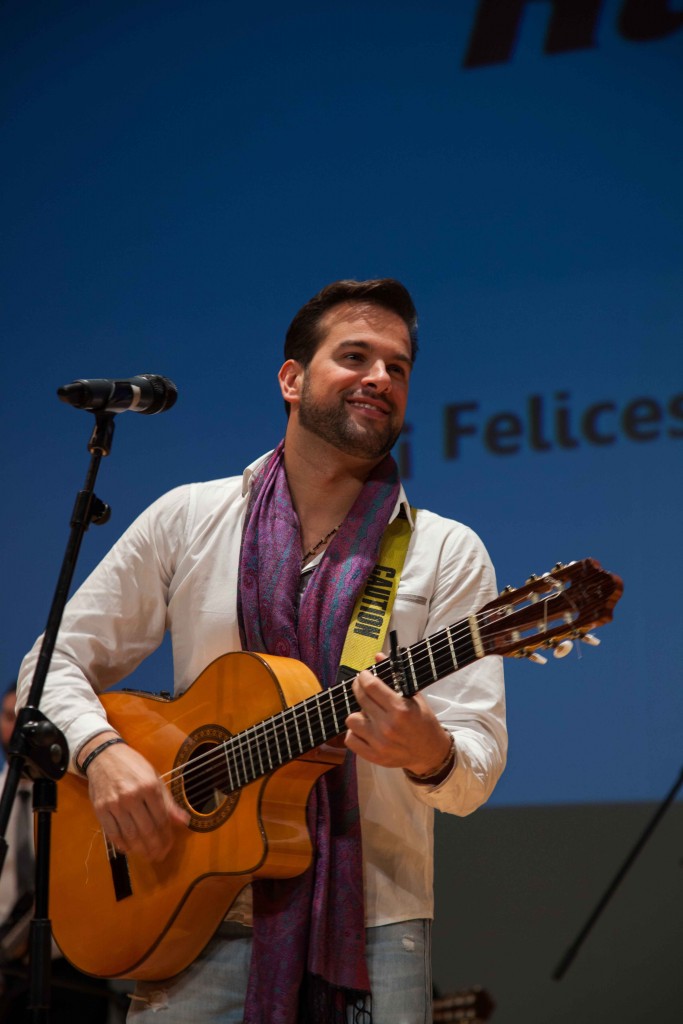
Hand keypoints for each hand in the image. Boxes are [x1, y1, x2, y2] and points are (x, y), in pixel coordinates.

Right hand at [80, 732, 188, 860]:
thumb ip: (168, 802)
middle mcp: (132, 796)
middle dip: (156, 846)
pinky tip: (129, 849)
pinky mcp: (101, 810)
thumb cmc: (133, 766)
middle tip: (160, 856)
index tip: (170, 845)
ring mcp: (115, 804)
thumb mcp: (154, 778)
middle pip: (147, 830)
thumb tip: (184, 821)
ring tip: (148, 855)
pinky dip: (122, 845)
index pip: (162, 818)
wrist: (104, 756)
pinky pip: (113, 833)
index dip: (167, 835)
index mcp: (149, 787)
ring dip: (141, 849)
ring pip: (131, 835)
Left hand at [344, 667, 452, 775]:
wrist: (430, 753)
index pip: (371, 686)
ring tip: (367, 714)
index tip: (364, 675)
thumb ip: (396, 676)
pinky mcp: (374, 756)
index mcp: (400, 709)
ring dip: (358, 714)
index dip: (364, 677)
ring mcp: (379, 743)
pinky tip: (364, 729)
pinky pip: (350, 739)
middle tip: (362, 687)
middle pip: (360, 699)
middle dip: (359, 688)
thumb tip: (378, 656)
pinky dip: (354, 733)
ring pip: (351, 719)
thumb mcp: (414, 697)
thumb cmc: (423, 722)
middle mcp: (388, 726)